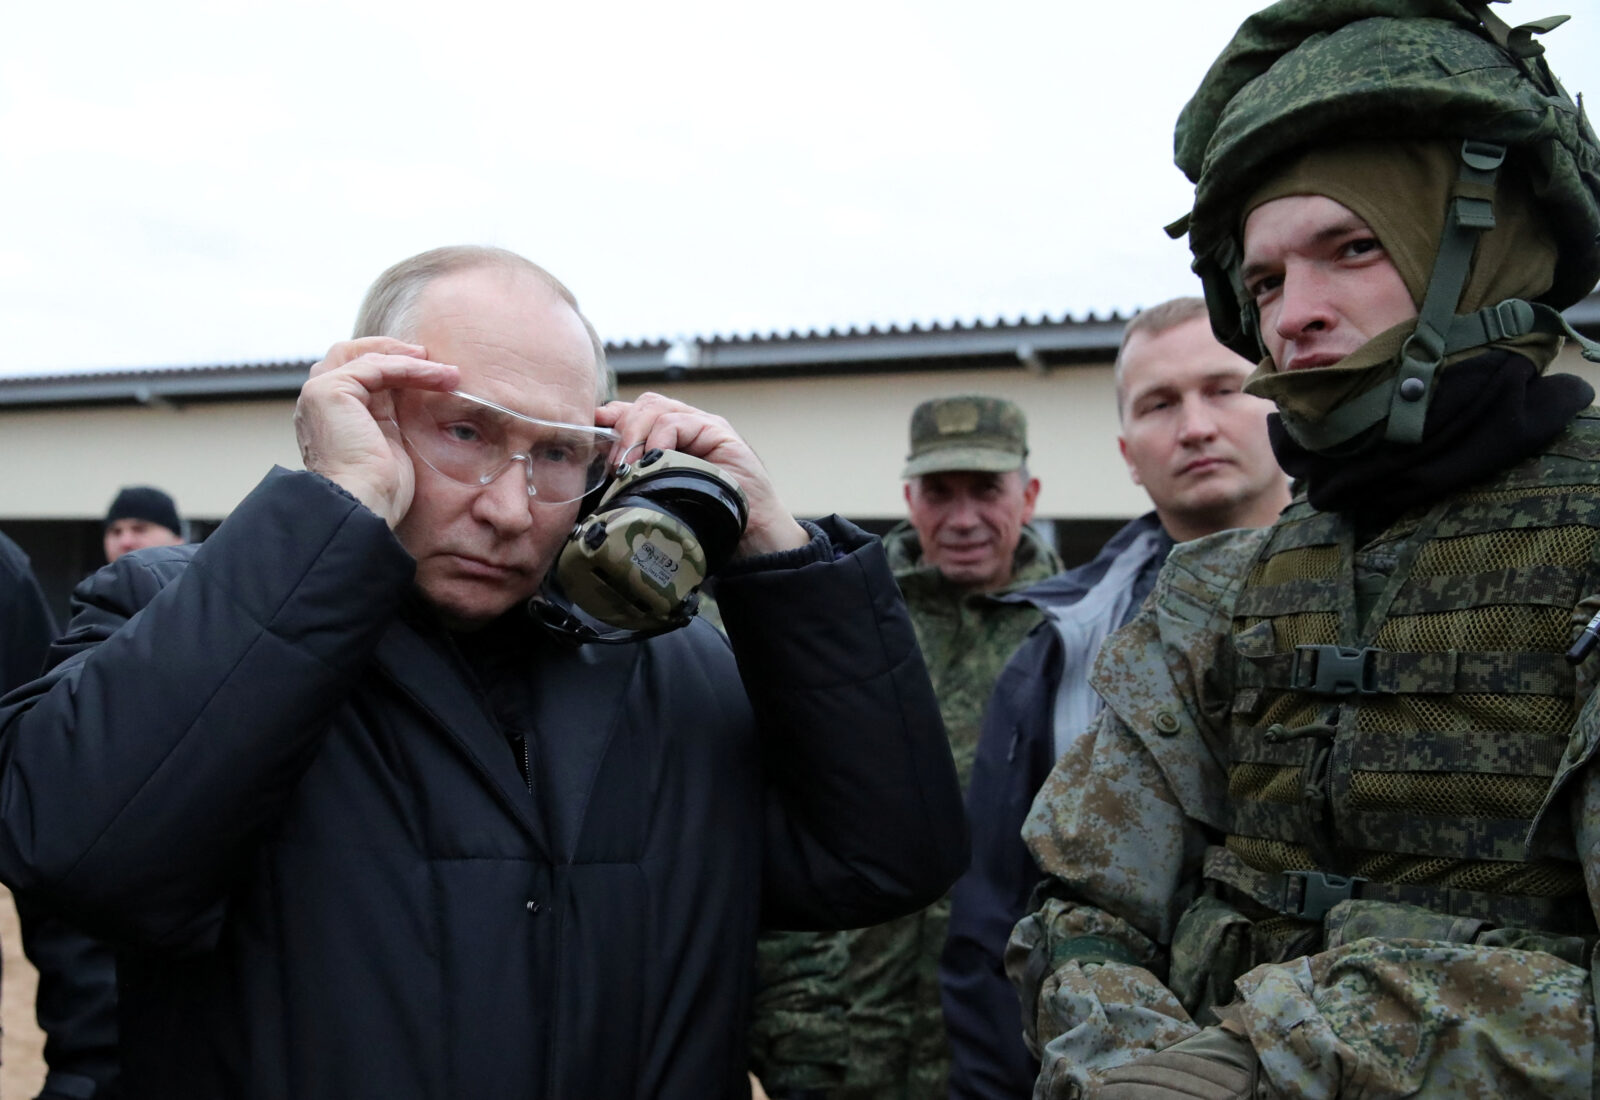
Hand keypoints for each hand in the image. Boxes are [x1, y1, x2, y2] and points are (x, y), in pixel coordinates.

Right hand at [294, 337, 458, 525]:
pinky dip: (409, 368)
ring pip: (368, 358)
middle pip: (353, 355)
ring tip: (448, 373)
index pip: (359, 374)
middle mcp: (319, 401)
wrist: (363, 504)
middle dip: (395, 353)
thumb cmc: (380, 489)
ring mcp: (320, 393)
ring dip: (412, 362)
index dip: (393, 366)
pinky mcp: (330, 391)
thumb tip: (420, 396)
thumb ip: (391, 417)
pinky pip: (376, 367)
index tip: (430, 371)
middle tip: (433, 361)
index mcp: (332, 415)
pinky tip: (436, 376)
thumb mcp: (389, 444)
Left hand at [593, 393, 808, 557]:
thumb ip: (638, 481)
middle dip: (619, 430)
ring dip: (634, 435)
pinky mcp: (718, 432)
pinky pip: (678, 421)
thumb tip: (601, 480)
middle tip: (613, 466)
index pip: (632, 414)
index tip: (588, 434)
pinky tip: (655, 462)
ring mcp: (703, 427)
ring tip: (629, 467)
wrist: (753, 537)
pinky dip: (660, 438)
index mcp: (670, 440)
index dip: (608, 419)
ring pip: (655, 408)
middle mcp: (686, 427)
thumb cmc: (707, 523)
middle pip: (640, 405)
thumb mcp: (661, 499)